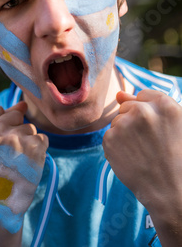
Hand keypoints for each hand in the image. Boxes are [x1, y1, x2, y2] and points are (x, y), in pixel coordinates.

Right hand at [0, 102, 46, 241]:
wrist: (2, 200)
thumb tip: (22, 104)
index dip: (1, 125)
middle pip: (15, 115)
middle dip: (15, 131)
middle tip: (8, 154)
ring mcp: (15, 138)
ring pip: (30, 128)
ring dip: (27, 142)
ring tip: (18, 160)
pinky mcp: (34, 146)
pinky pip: (42, 139)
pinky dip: (39, 151)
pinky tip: (28, 163)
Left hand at [103, 90, 181, 245]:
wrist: (170, 189)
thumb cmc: (177, 158)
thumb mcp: (175, 126)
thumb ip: (149, 105)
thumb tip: (119, 94)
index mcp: (164, 104)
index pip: (143, 94)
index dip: (146, 111)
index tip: (152, 127)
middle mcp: (142, 110)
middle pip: (126, 107)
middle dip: (133, 121)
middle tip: (149, 143)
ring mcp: (124, 124)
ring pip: (117, 122)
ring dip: (124, 134)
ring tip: (142, 152)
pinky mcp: (109, 138)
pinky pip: (109, 137)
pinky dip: (116, 147)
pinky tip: (131, 158)